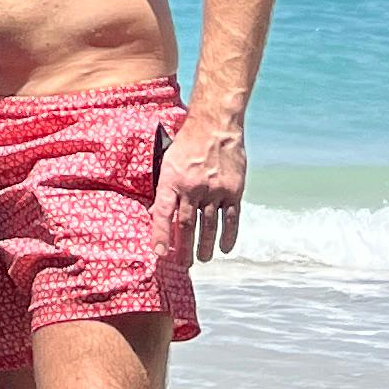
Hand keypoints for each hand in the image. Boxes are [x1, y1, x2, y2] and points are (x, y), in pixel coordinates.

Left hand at [158, 112, 245, 265]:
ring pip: (209, 225)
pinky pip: (231, 218)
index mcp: (172, 180)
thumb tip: (155, 215)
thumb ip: (164, 189)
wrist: (215, 125)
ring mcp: (215, 190)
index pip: (162, 213)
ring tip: (202, 259)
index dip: (159, 235)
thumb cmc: (187, 143)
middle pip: (186, 225)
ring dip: (205, 245)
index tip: (159, 253)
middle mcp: (193, 187)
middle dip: (183, 248)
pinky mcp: (234, 190)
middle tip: (183, 264)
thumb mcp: (167, 161)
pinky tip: (225, 247)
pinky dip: (228, 235)